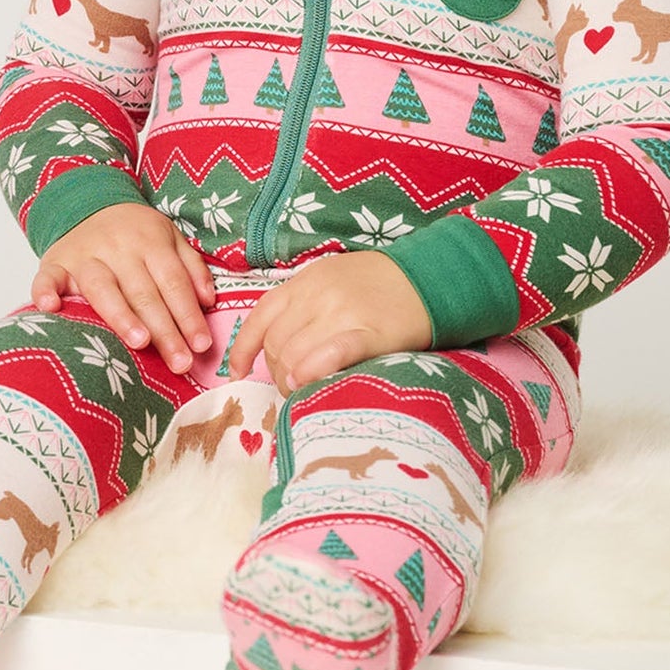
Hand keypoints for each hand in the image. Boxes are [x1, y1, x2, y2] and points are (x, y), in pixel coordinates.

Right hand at [31, 202, 215, 372]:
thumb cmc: (133, 232)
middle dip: (164, 329)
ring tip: (139, 342)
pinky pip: (47, 278)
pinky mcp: (54, 263)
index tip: (200, 346)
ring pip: (103, 288)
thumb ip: (191, 266)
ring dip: (121, 315)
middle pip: (143, 292)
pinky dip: (45, 292)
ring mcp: (83, 256)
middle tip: (179, 361)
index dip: (188, 315)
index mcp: (149, 241)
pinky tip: (50, 309)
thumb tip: (208, 300)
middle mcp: (117, 247)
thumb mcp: (169, 237)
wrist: (88, 203)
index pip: (173, 282)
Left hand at [228, 253, 432, 396]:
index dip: (243, 350)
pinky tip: (305, 384)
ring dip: (292, 381)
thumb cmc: (378, 286)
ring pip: (294, 355)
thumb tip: (277, 346)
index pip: (259, 318)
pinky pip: (328, 355)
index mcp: (304, 282)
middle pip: (276, 344)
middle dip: (275, 373)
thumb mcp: (331, 280)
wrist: (431, 278)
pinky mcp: (368, 333)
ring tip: (304, 391)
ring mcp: (341, 313)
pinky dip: (311, 372)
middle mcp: (317, 295)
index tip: (238, 372)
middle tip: (290, 386)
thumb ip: (302, 306)